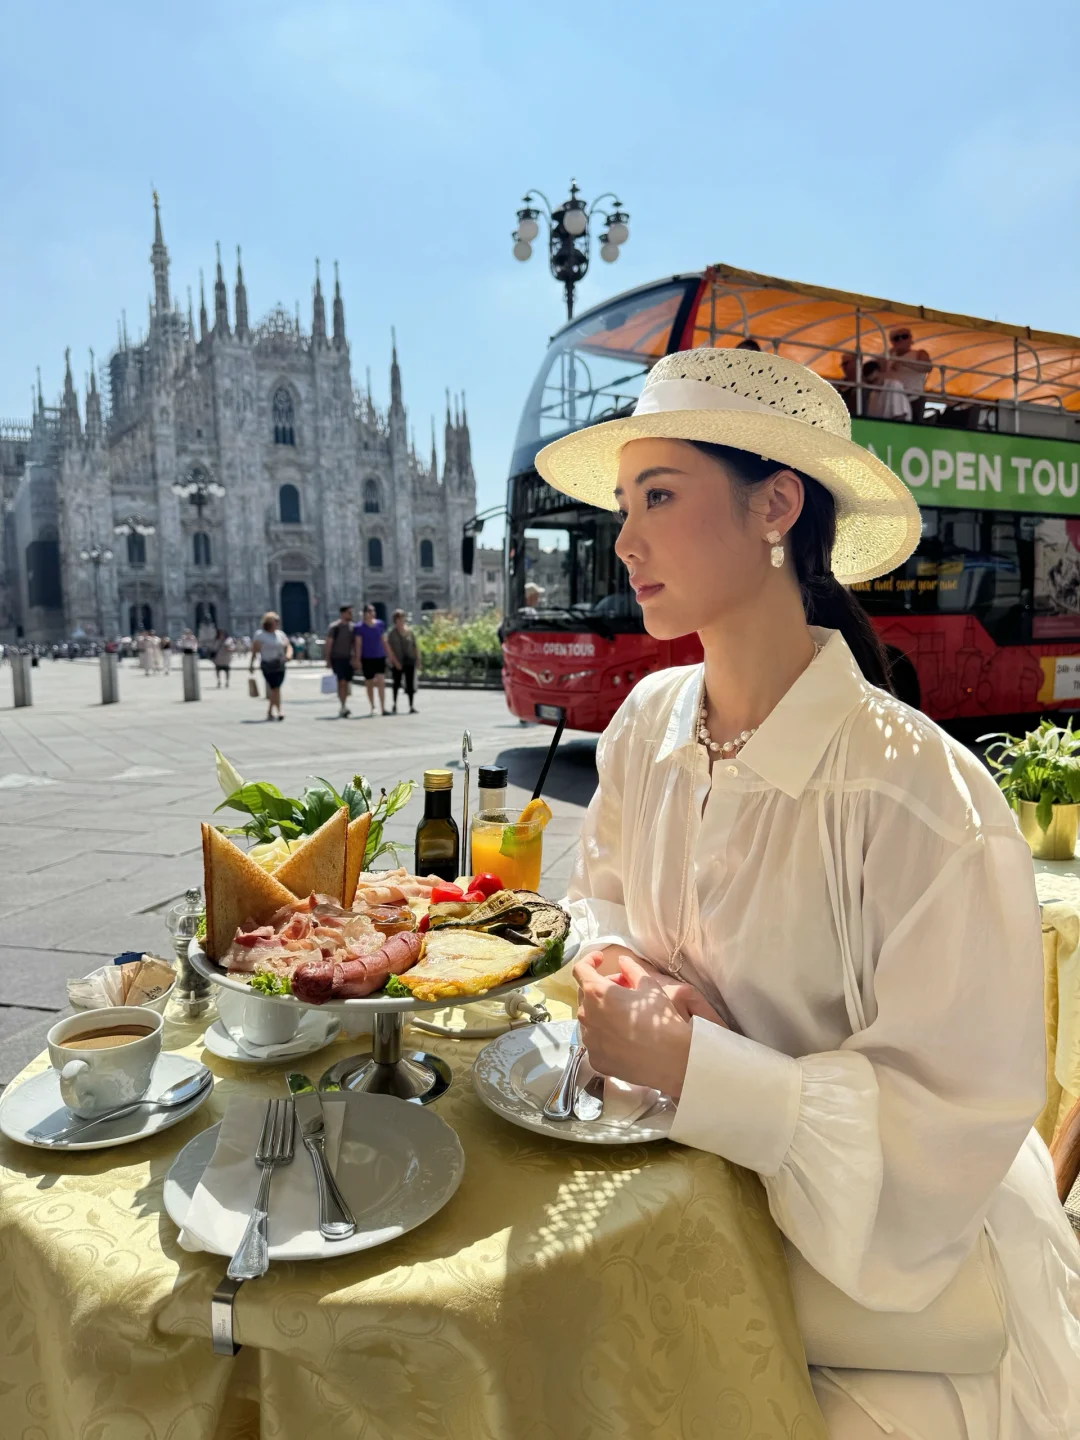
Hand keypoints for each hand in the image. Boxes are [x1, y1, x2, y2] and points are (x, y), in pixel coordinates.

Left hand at [572, 953, 694, 1097]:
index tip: (601, 959)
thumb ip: (631, 969)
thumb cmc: (658, 1018)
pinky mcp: (595, 1059)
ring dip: (601, 1011)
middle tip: (623, 988)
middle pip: (585, 994)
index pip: (580, 969)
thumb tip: (622, 961)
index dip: (589, 960)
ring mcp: (589, 1040)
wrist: (668, 1058)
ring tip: (624, 1014)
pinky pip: (595, 1041)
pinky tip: (623, 1037)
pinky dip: (604, 1034)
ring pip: (589, 1018)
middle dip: (601, 986)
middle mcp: (586, 1015)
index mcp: (596, 993)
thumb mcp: (649, 985)